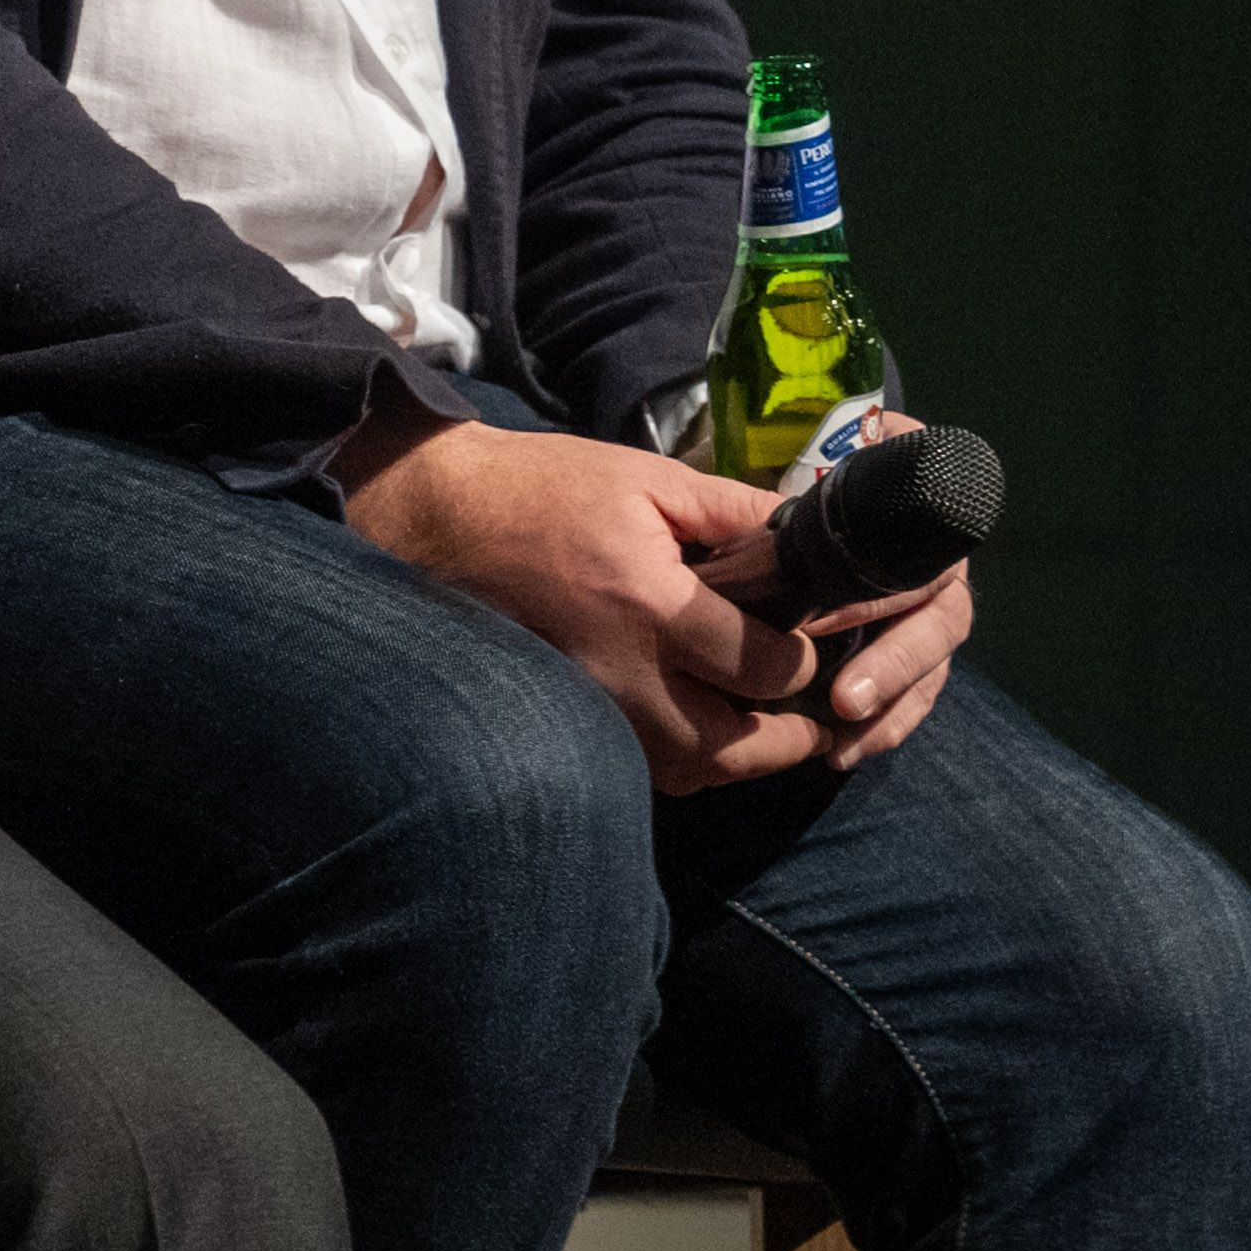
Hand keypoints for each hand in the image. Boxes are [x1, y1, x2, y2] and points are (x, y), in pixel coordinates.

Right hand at [338, 406, 830, 790]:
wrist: (439, 516)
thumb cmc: (544, 489)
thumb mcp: (648, 478)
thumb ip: (737, 510)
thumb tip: (811, 532)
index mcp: (652, 605)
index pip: (766, 667)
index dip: (804, 659)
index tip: (808, 637)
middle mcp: (621, 672)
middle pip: (733, 749)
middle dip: (786, 738)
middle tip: (811, 717)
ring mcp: (586, 705)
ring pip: (686, 772)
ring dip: (732, 759)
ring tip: (756, 727)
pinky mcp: (561, 716)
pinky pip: (637, 766)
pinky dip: (678, 758)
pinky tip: (690, 724)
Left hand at [717, 409, 972, 766]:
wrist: (803, 473)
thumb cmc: (799, 465)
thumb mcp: (809, 451)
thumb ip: (820, 459)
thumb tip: (809, 478)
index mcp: (917, 519)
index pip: (916, 562)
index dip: (875, 599)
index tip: (819, 623)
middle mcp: (936, 566)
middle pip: (935, 622)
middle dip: (890, 665)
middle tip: (842, 698)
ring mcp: (927, 613)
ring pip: (931, 666)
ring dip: (891, 706)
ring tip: (845, 737)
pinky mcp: (909, 653)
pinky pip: (912, 697)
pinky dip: (885, 726)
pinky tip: (845, 751)